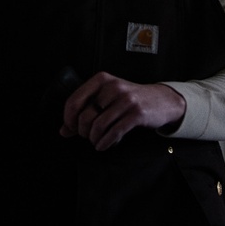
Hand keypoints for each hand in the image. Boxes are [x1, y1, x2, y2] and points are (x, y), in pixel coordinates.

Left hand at [60, 73, 185, 150]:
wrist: (160, 100)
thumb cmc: (128, 99)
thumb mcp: (106, 98)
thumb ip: (85, 110)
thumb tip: (64, 130)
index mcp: (101, 80)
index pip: (74, 100)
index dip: (68, 119)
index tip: (70, 128)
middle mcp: (112, 87)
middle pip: (85, 116)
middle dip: (82, 131)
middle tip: (87, 136)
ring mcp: (125, 100)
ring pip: (98, 125)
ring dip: (94, 139)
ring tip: (96, 141)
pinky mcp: (136, 114)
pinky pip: (114, 132)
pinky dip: (105, 143)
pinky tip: (103, 146)